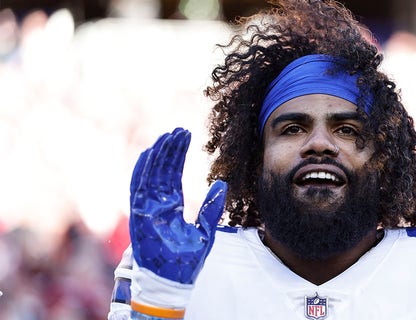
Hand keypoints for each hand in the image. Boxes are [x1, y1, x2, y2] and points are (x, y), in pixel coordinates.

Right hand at [129, 128, 226, 284]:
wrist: (174, 282)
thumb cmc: (187, 260)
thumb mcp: (206, 230)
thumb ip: (212, 207)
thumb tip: (222, 183)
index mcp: (172, 207)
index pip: (174, 175)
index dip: (178, 155)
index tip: (186, 135)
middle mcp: (158, 205)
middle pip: (162, 171)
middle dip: (170, 150)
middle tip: (179, 130)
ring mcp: (147, 210)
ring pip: (151, 176)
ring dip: (158, 156)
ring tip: (167, 136)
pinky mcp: (140, 217)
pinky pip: (138, 190)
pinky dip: (141, 172)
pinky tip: (148, 154)